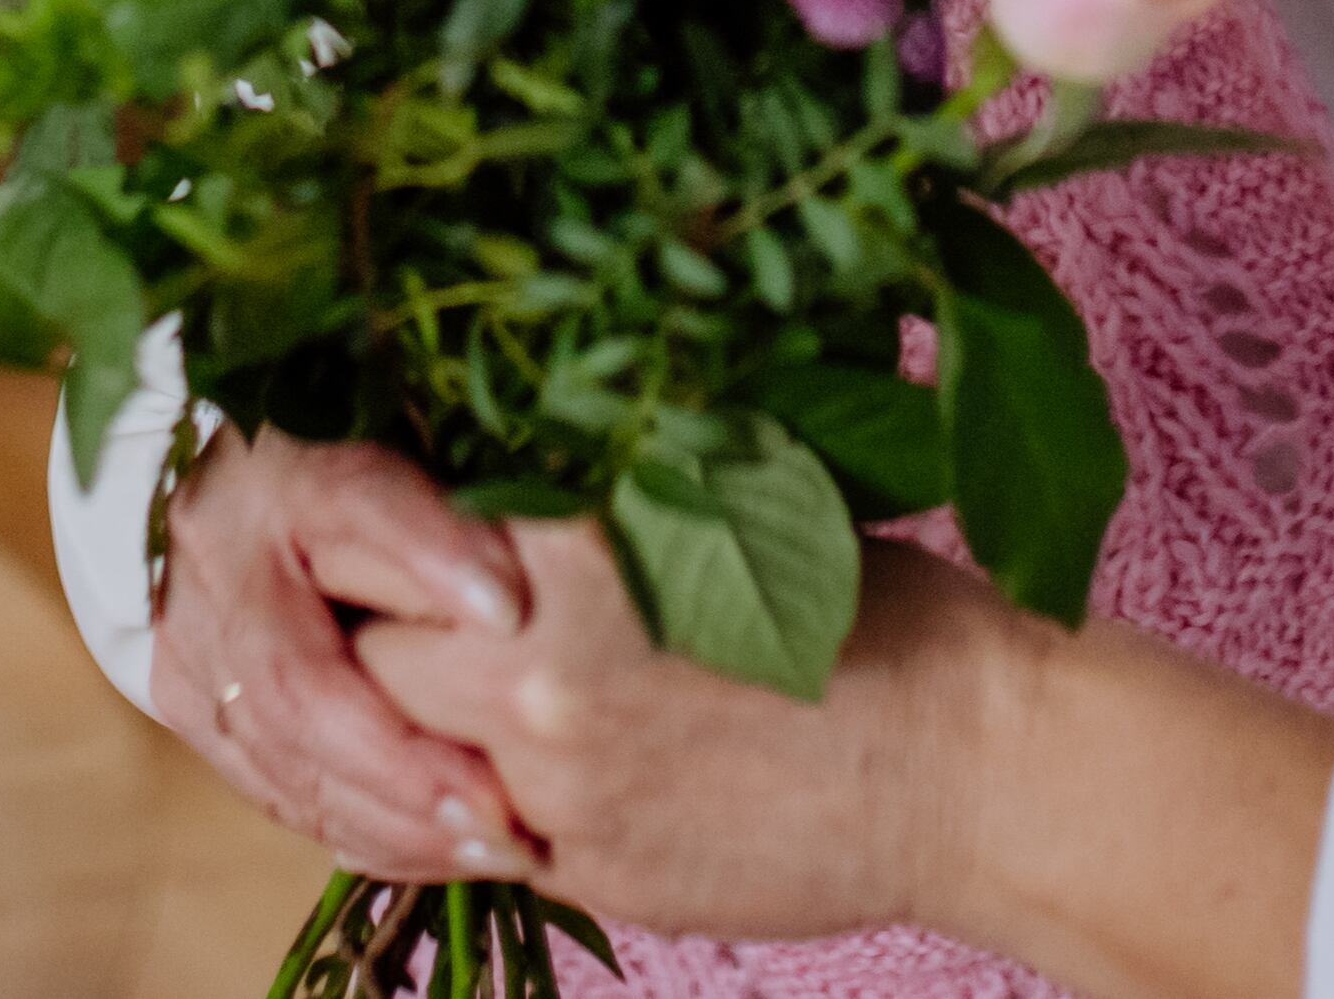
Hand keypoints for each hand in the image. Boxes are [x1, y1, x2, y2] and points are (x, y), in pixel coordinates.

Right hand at [149, 429, 551, 883]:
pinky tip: (437, 854)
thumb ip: (469, 497)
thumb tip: (554, 560)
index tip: (510, 611)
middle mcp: (220, 552)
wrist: (217, 475)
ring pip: (283, 756)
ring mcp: (189, 635)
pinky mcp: (186, 701)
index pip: (357, 503)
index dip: (431, 556)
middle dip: (405, 764)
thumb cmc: (349, 448)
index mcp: (283, 465)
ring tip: (493, 852)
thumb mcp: (409, 443)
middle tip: (503, 817)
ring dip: (392, 820)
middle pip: (300, 680)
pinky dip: (361, 832)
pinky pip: (274, 789)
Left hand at [352, 523, 1026, 943]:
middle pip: (359, 648)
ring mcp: (558, 790)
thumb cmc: (876, 607)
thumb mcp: (727, 502)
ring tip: (462, 683)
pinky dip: (477, 803)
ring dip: (416, 721)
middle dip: (371, 627)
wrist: (974, 765)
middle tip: (393, 605)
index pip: (379, 531)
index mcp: (571, 551)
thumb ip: (588, 499)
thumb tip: (484, 458)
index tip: (378, 520)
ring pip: (401, 755)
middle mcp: (538, 675)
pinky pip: (473, 840)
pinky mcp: (589, 874)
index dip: (367, 527)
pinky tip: (522, 767)